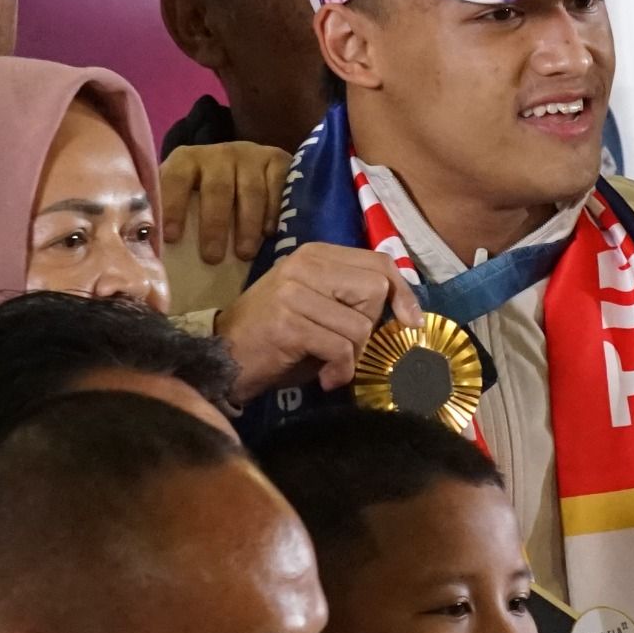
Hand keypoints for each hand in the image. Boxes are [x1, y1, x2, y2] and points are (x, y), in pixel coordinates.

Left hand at [161, 142, 291, 264]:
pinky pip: (278, 186)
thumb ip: (168, 214)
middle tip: (212, 258)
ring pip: (250, 190)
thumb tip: (150, 249)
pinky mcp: (278, 159)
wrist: (248, 165)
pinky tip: (269, 233)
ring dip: (247, 225)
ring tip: (244, 254)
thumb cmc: (207, 194)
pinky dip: (273, 211)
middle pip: (217, 188)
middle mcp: (219, 153)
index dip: (173, 206)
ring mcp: (251, 155)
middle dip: (214, 224)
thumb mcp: (185, 197)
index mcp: (187, 160)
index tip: (171, 237)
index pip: (176, 179)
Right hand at [213, 242, 421, 403]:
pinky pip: (340, 348)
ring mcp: (293, 292)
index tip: (410, 321)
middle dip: (371, 327)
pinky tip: (325, 378)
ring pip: (360, 325)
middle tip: (348, 347)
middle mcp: (304, 265)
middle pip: (375, 289)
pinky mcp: (287, 323)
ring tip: (331, 366)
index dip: (402, 292)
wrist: (224, 357)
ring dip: (353, 356)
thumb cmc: (277, 337)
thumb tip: (404, 311)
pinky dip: (340, 370)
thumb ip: (351, 299)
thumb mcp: (317, 307)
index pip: (379, 261)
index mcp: (315, 255)